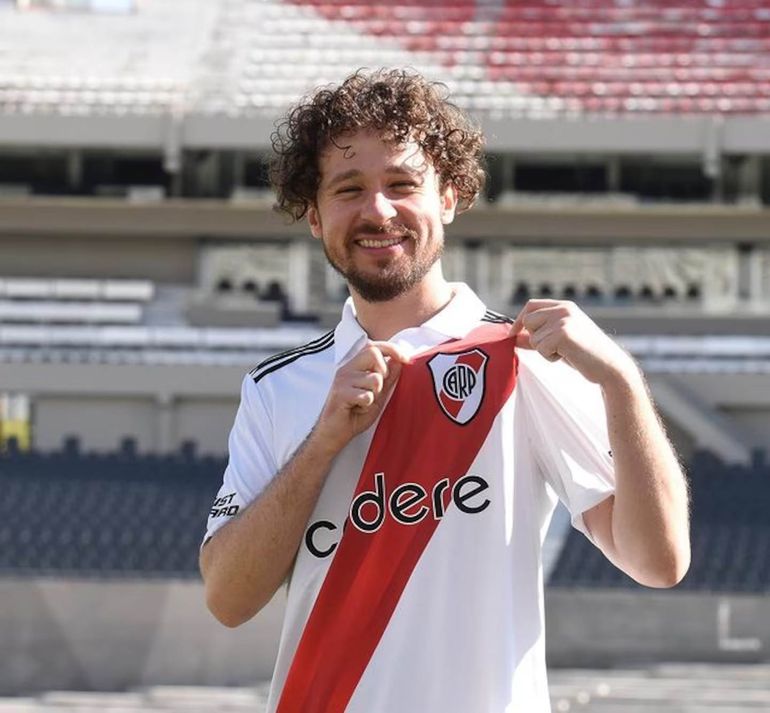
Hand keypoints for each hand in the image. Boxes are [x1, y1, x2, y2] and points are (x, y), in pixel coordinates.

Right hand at [311, 341, 407, 455]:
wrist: (334, 434)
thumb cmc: (354, 415)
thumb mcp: (378, 395)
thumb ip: (388, 378)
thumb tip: (399, 361)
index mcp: (354, 367)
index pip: (374, 346)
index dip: (392, 348)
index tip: (406, 358)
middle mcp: (346, 369)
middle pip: (373, 353)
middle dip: (384, 371)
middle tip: (377, 390)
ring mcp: (342, 380)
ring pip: (374, 379)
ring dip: (375, 395)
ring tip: (363, 404)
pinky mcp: (340, 393)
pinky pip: (367, 396)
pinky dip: (366, 406)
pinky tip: (356, 410)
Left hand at [511, 299, 638, 386]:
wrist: (609, 366)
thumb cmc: (584, 354)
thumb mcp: (559, 340)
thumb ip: (537, 336)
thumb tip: (513, 336)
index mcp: (564, 306)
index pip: (531, 305)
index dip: (519, 320)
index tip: (513, 334)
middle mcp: (563, 309)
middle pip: (528, 321)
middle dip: (534, 338)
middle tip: (555, 347)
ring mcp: (563, 320)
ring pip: (533, 338)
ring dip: (544, 351)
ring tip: (566, 352)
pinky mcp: (563, 334)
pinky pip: (540, 348)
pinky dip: (550, 357)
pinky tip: (568, 356)